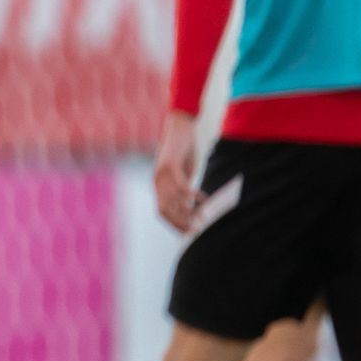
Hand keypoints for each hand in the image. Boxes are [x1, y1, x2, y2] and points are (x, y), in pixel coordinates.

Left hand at [153, 111, 202, 232]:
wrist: (180, 127)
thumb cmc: (183, 152)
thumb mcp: (183, 175)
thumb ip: (183, 191)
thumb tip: (190, 208)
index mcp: (158, 186)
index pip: (162, 212)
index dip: (173, 224)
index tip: (187, 233)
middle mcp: (157, 182)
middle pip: (165, 211)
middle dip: (180, 222)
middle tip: (197, 229)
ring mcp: (161, 174)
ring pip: (172, 200)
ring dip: (187, 212)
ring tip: (202, 218)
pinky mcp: (170, 164)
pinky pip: (181, 185)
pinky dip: (192, 195)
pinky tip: (203, 199)